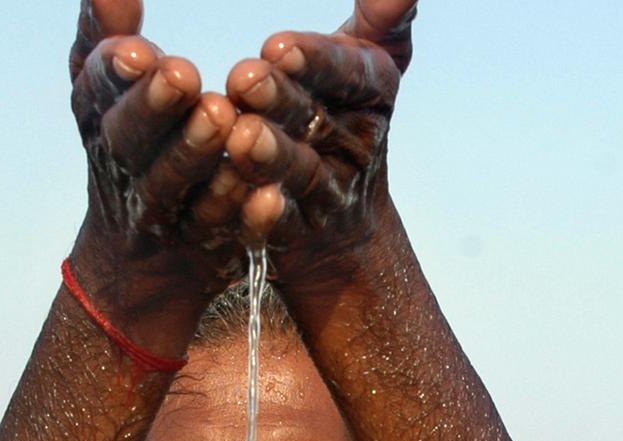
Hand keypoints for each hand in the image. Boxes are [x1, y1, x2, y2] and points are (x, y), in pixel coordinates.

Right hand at [68, 0, 245, 350]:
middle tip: (182, 75)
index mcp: (98, 118)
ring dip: (195, 153)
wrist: (142, 260)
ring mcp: (160, 212)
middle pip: (129, 139)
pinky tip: (267, 192)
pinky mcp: (203, 246)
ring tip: (222, 117)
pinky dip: (242, 214)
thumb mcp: (107, 91)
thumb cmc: (133, 148)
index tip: (139, 51)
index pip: (97, 90)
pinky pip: (222, 230)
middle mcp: (122, 166)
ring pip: (173, 184)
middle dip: (152, 107)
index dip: (114, 72)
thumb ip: (106, 35)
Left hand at [221, 0, 416, 295]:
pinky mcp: (295, 237)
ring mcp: (328, 196)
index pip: (349, 71)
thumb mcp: (362, 68)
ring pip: (301, 174)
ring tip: (242, 137)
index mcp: (371, 95)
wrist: (340, 229)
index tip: (277, 44)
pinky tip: (249, 204)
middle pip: (319, 119)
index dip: (316, 58)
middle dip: (283, 99)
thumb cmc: (337, 119)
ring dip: (274, 156)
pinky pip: (280, 227)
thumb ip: (380, 22)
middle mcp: (355, 146)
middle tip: (245, 77)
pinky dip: (266, 217)